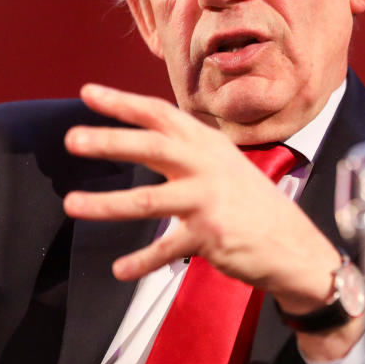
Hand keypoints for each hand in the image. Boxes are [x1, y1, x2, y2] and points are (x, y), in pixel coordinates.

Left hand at [61, 84, 342, 313]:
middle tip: (72, 139)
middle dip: (109, 142)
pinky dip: (141, 261)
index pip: (160, 114)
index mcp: (207, 143)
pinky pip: (166, 249)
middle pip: (151, 148)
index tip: (88, 93)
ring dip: (107, 203)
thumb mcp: (223, 163)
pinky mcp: (210, 235)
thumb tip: (144, 136)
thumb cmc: (250, 203)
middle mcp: (207, 165)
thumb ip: (187, 150)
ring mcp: (208, 200)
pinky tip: (119, 270)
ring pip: (149, 199)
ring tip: (72, 204)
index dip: (123, 103)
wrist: (292, 245)